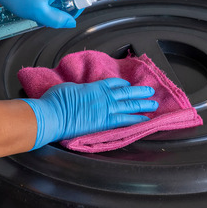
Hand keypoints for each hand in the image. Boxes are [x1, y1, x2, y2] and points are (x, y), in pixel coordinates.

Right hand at [22, 78, 157, 149]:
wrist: (53, 115)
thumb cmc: (55, 101)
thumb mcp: (69, 88)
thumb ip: (80, 90)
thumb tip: (82, 92)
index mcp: (94, 87)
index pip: (113, 83)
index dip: (122, 84)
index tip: (128, 84)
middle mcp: (103, 97)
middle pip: (126, 93)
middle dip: (140, 92)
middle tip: (150, 91)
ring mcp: (106, 110)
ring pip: (130, 105)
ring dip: (143, 104)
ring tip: (153, 104)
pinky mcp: (105, 123)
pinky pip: (126, 121)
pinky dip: (137, 119)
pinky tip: (145, 120)